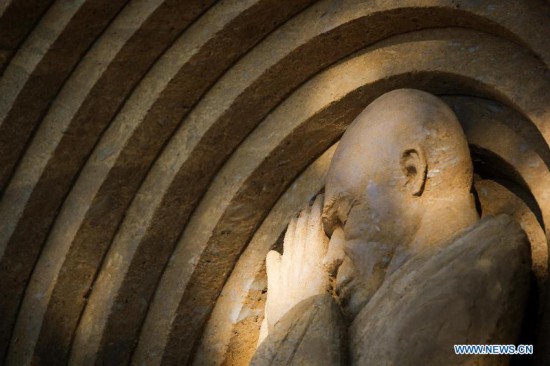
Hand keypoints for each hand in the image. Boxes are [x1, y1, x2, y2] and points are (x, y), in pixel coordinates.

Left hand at [260, 195, 344, 340]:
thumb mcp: (335, 271)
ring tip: (297, 217)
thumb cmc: (323, 300)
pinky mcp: (276, 284)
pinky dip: (275, 255)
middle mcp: (297, 257)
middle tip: (310, 202)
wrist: (299, 324)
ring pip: (288, 242)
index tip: (321, 197)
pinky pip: (274, 263)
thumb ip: (336, 248)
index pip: (314, 224)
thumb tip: (337, 227)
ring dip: (293, 227)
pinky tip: (275, 252)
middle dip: (305, 214)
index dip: (317, 209)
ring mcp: (285, 269)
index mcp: (313, 252)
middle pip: (300, 230)